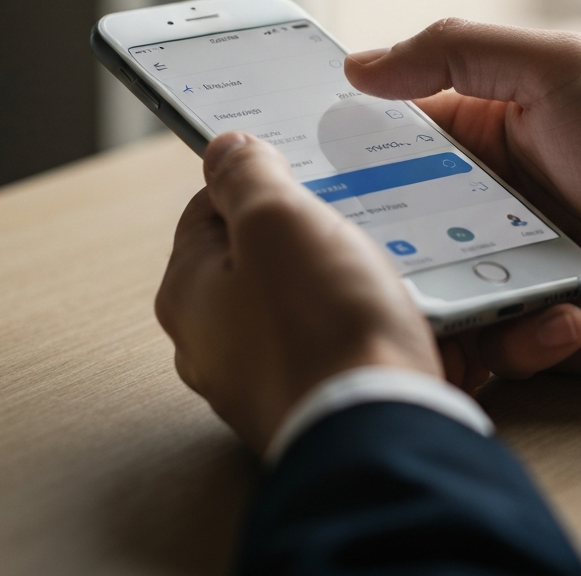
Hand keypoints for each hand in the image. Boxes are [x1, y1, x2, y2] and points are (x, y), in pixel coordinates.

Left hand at [155, 131, 441, 453]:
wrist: (381, 431)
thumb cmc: (322, 326)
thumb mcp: (278, 221)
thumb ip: (246, 176)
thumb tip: (223, 148)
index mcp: (188, 294)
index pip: (210, 208)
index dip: (258, 181)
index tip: (301, 173)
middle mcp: (212, 342)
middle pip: (259, 255)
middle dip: (306, 231)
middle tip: (347, 218)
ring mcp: (261, 377)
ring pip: (301, 296)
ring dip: (340, 276)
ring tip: (379, 265)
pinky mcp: (310, 400)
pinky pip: (333, 340)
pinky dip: (359, 321)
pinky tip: (392, 312)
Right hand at [345, 19, 580, 379]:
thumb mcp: (558, 68)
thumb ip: (458, 49)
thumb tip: (357, 65)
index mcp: (476, 137)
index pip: (386, 140)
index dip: (340, 146)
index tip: (295, 158)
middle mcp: (475, 202)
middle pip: (392, 219)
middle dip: (368, 231)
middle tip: (341, 242)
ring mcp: (495, 265)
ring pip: (423, 285)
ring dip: (420, 293)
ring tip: (423, 295)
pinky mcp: (520, 324)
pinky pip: (481, 340)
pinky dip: (500, 337)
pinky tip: (549, 315)